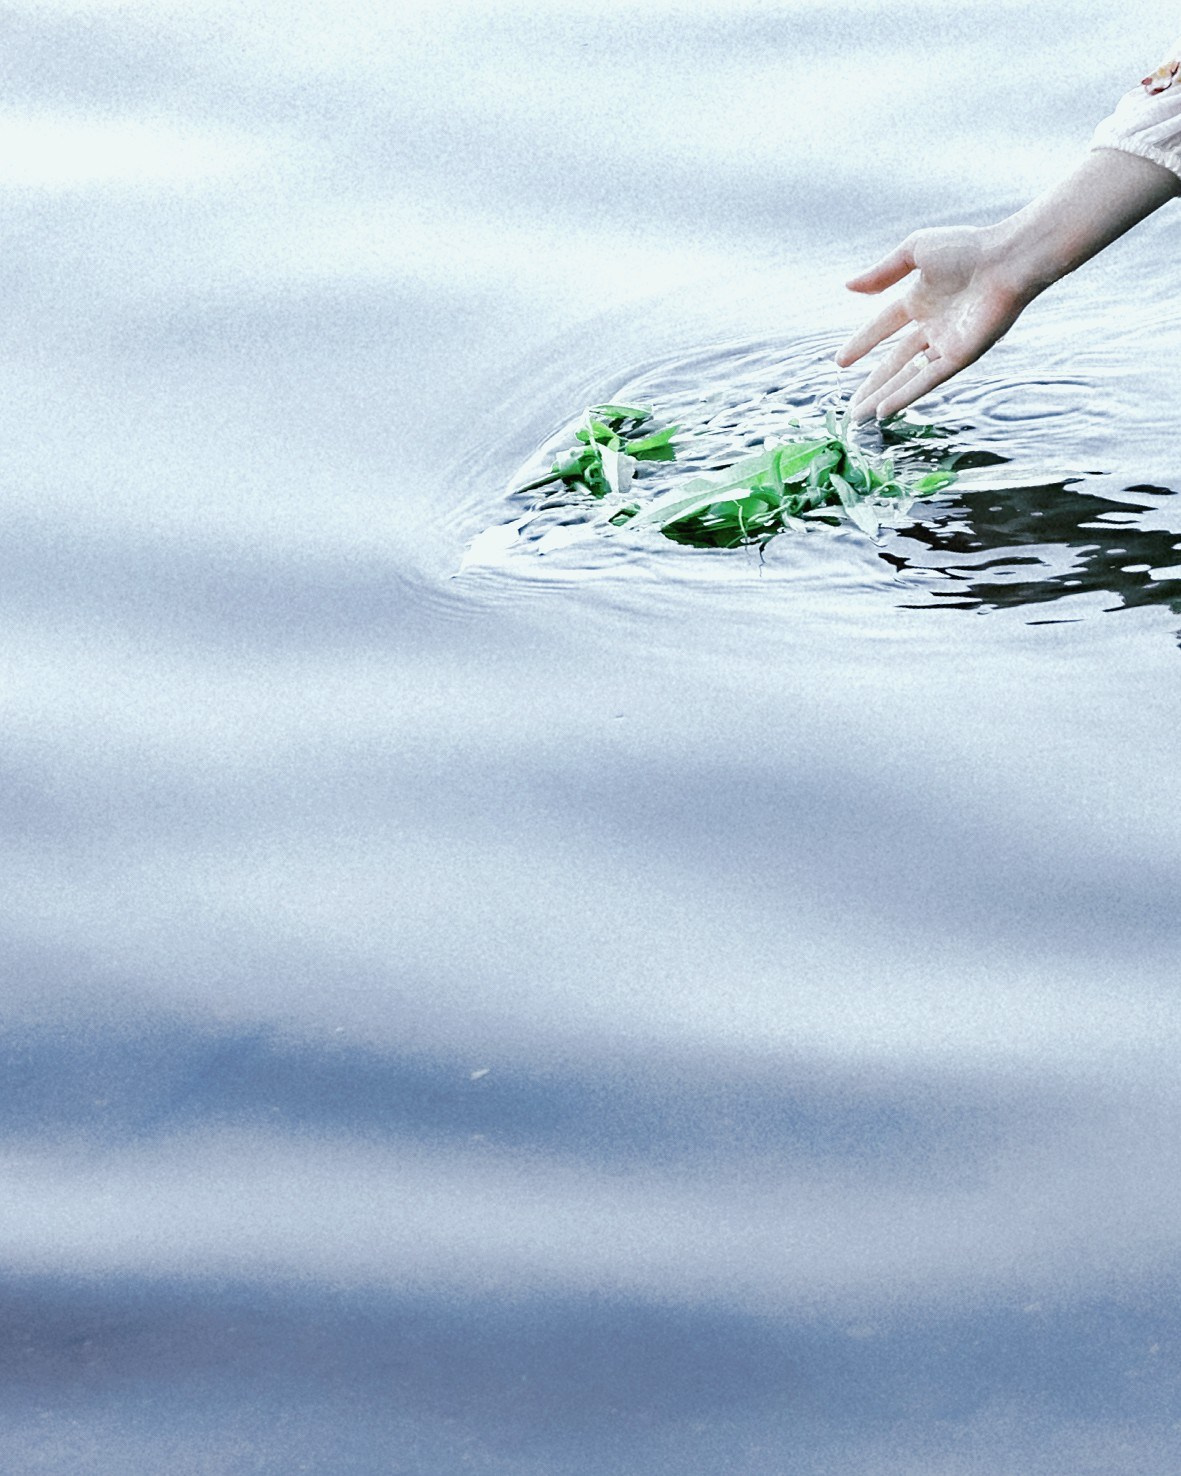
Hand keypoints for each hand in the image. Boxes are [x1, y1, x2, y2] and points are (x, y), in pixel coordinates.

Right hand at [835, 225, 1025, 420]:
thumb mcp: (914, 251)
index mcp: (920, 299)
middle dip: (873, 384)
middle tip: (851, 406)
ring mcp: (945, 343)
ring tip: (860, 416)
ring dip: (884, 396)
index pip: (883, 327)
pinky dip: (905, 395)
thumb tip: (847, 286)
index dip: (862, 343)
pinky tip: (885, 411)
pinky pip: (927, 380)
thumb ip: (881, 273)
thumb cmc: (967, 248)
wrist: (1008, 260)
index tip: (840, 362)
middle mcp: (932, 325)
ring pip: (907, 376)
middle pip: (895, 361)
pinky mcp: (960, 357)